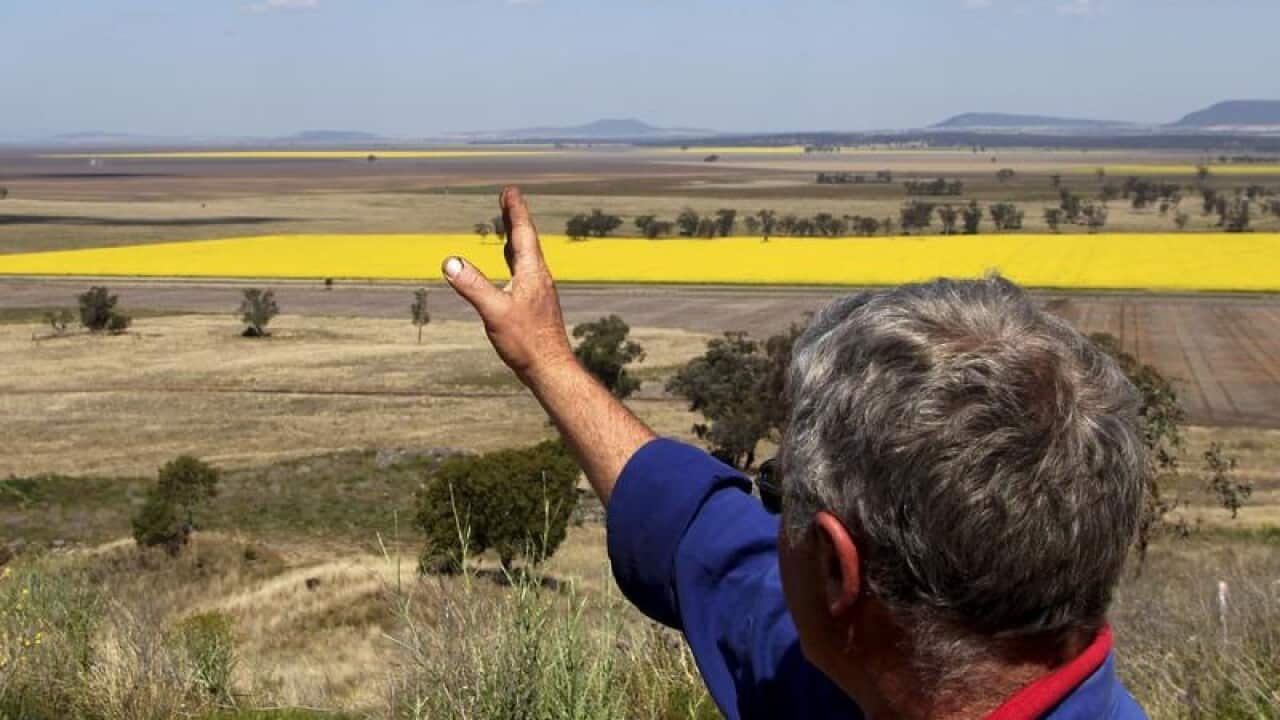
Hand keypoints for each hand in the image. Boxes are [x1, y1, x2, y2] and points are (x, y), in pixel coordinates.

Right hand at [442, 187, 573, 379]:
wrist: (550, 369)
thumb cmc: (526, 343)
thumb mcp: (494, 313)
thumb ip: (472, 286)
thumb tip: (450, 262)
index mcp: (532, 273)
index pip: (523, 234)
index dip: (515, 211)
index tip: (510, 191)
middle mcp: (538, 278)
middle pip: (525, 241)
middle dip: (514, 218)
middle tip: (508, 198)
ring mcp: (538, 292)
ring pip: (525, 257)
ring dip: (514, 238)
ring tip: (507, 225)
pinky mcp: (535, 305)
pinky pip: (523, 273)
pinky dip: (514, 260)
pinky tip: (511, 269)